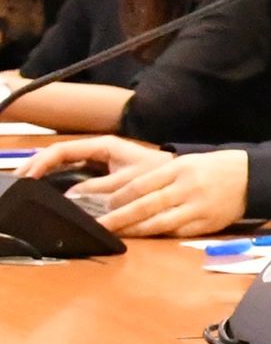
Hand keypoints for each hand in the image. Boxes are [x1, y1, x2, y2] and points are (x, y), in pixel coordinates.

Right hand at [22, 134, 162, 185]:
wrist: (179, 176)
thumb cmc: (159, 172)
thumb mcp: (130, 180)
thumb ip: (101, 187)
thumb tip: (71, 196)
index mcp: (101, 146)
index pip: (61, 150)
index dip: (41, 162)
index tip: (26, 178)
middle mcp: (96, 153)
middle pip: (57, 158)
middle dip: (35, 168)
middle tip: (17, 184)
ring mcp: (97, 164)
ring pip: (62, 168)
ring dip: (43, 177)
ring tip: (25, 190)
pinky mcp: (101, 178)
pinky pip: (74, 180)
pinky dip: (59, 187)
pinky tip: (48, 196)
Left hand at [26, 142, 251, 238]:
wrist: (253, 177)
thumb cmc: (214, 168)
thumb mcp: (187, 163)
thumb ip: (159, 176)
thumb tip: (126, 193)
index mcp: (179, 169)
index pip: (141, 184)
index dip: (119, 197)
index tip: (104, 205)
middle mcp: (186, 188)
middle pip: (145, 206)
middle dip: (119, 218)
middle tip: (100, 226)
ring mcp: (197, 208)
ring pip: (158, 223)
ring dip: (134, 231)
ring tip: (116, 235)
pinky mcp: (206, 224)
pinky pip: (176, 233)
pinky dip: (158, 236)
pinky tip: (145, 237)